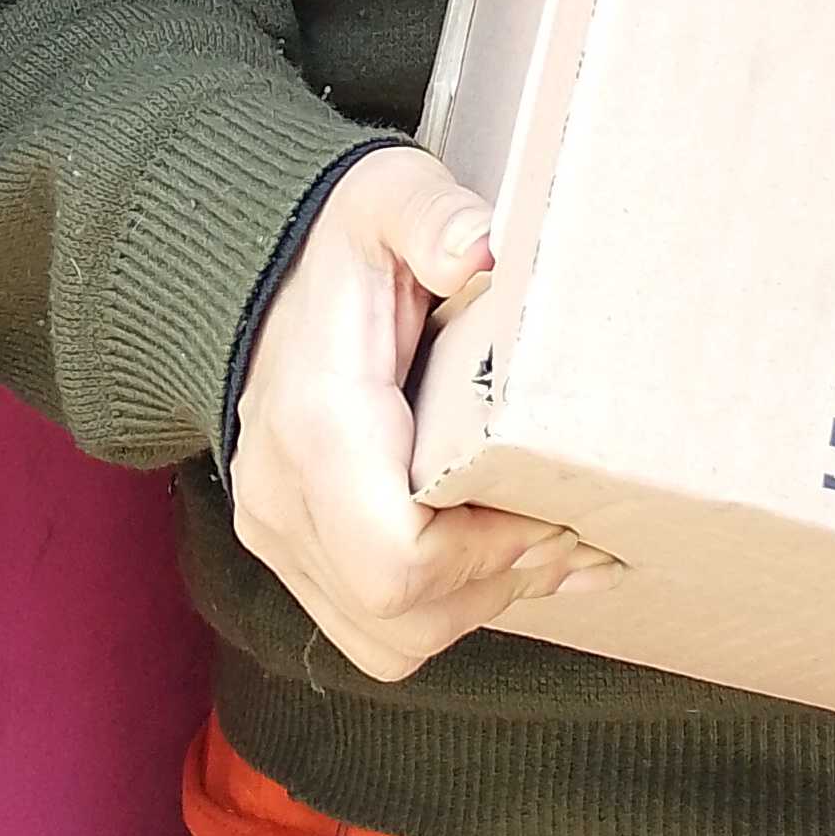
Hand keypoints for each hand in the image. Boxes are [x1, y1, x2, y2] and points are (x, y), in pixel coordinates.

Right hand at [227, 144, 616, 682]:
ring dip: (478, 603)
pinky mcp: (293, 548)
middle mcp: (283, 497)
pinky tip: (505, 556)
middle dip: (499, 583)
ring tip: (549, 541)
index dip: (488, 553)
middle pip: (400, 617)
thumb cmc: (337, 239)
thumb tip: (485, 250)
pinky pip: (369, 625)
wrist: (260, 269)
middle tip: (573, 527)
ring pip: (389, 640)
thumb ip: (434, 216)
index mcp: (316, 423)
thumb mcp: (388, 196)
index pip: (395, 560)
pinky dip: (445, 607)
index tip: (550, 505)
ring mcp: (280, 532)